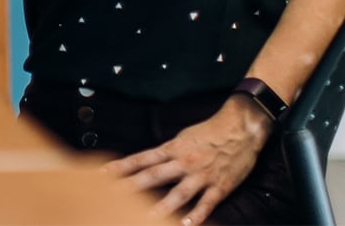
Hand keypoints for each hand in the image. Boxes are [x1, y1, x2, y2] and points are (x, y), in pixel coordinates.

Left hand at [103, 96, 271, 225]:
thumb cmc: (210, 130)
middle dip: (132, 187)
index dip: (123, 166)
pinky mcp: (219, 186)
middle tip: (113, 195)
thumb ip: (168, 152)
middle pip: (153, 176)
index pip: (143, 158)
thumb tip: (152, 161)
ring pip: (178, 194)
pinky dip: (196, 216)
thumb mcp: (184, 136)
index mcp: (174, 148)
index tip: (104, 173)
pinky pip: (206, 204)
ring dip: (161, 208)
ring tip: (145, 218)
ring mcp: (201, 175)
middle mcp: (184, 161)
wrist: (240, 127)